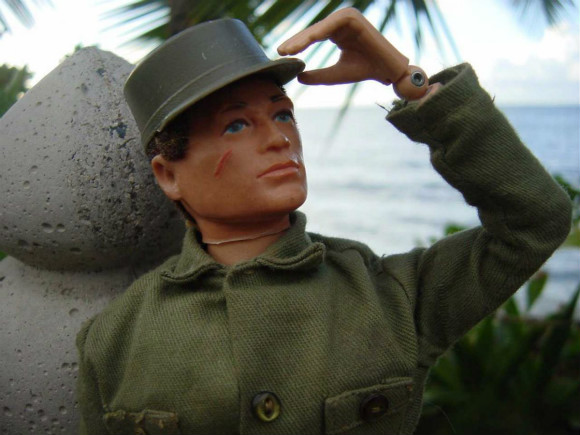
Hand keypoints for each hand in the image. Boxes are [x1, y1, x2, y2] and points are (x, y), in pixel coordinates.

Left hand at [277, 8, 429, 99]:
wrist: (388, 71)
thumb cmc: (365, 70)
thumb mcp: (336, 74)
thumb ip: (318, 75)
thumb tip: (298, 76)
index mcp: (337, 31)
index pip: (312, 37)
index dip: (297, 45)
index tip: (281, 54)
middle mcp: (340, 22)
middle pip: (312, 31)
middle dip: (296, 41)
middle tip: (280, 52)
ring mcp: (347, 17)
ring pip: (319, 27)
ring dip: (303, 38)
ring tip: (289, 50)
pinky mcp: (353, 18)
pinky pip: (331, 25)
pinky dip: (318, 33)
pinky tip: (307, 42)